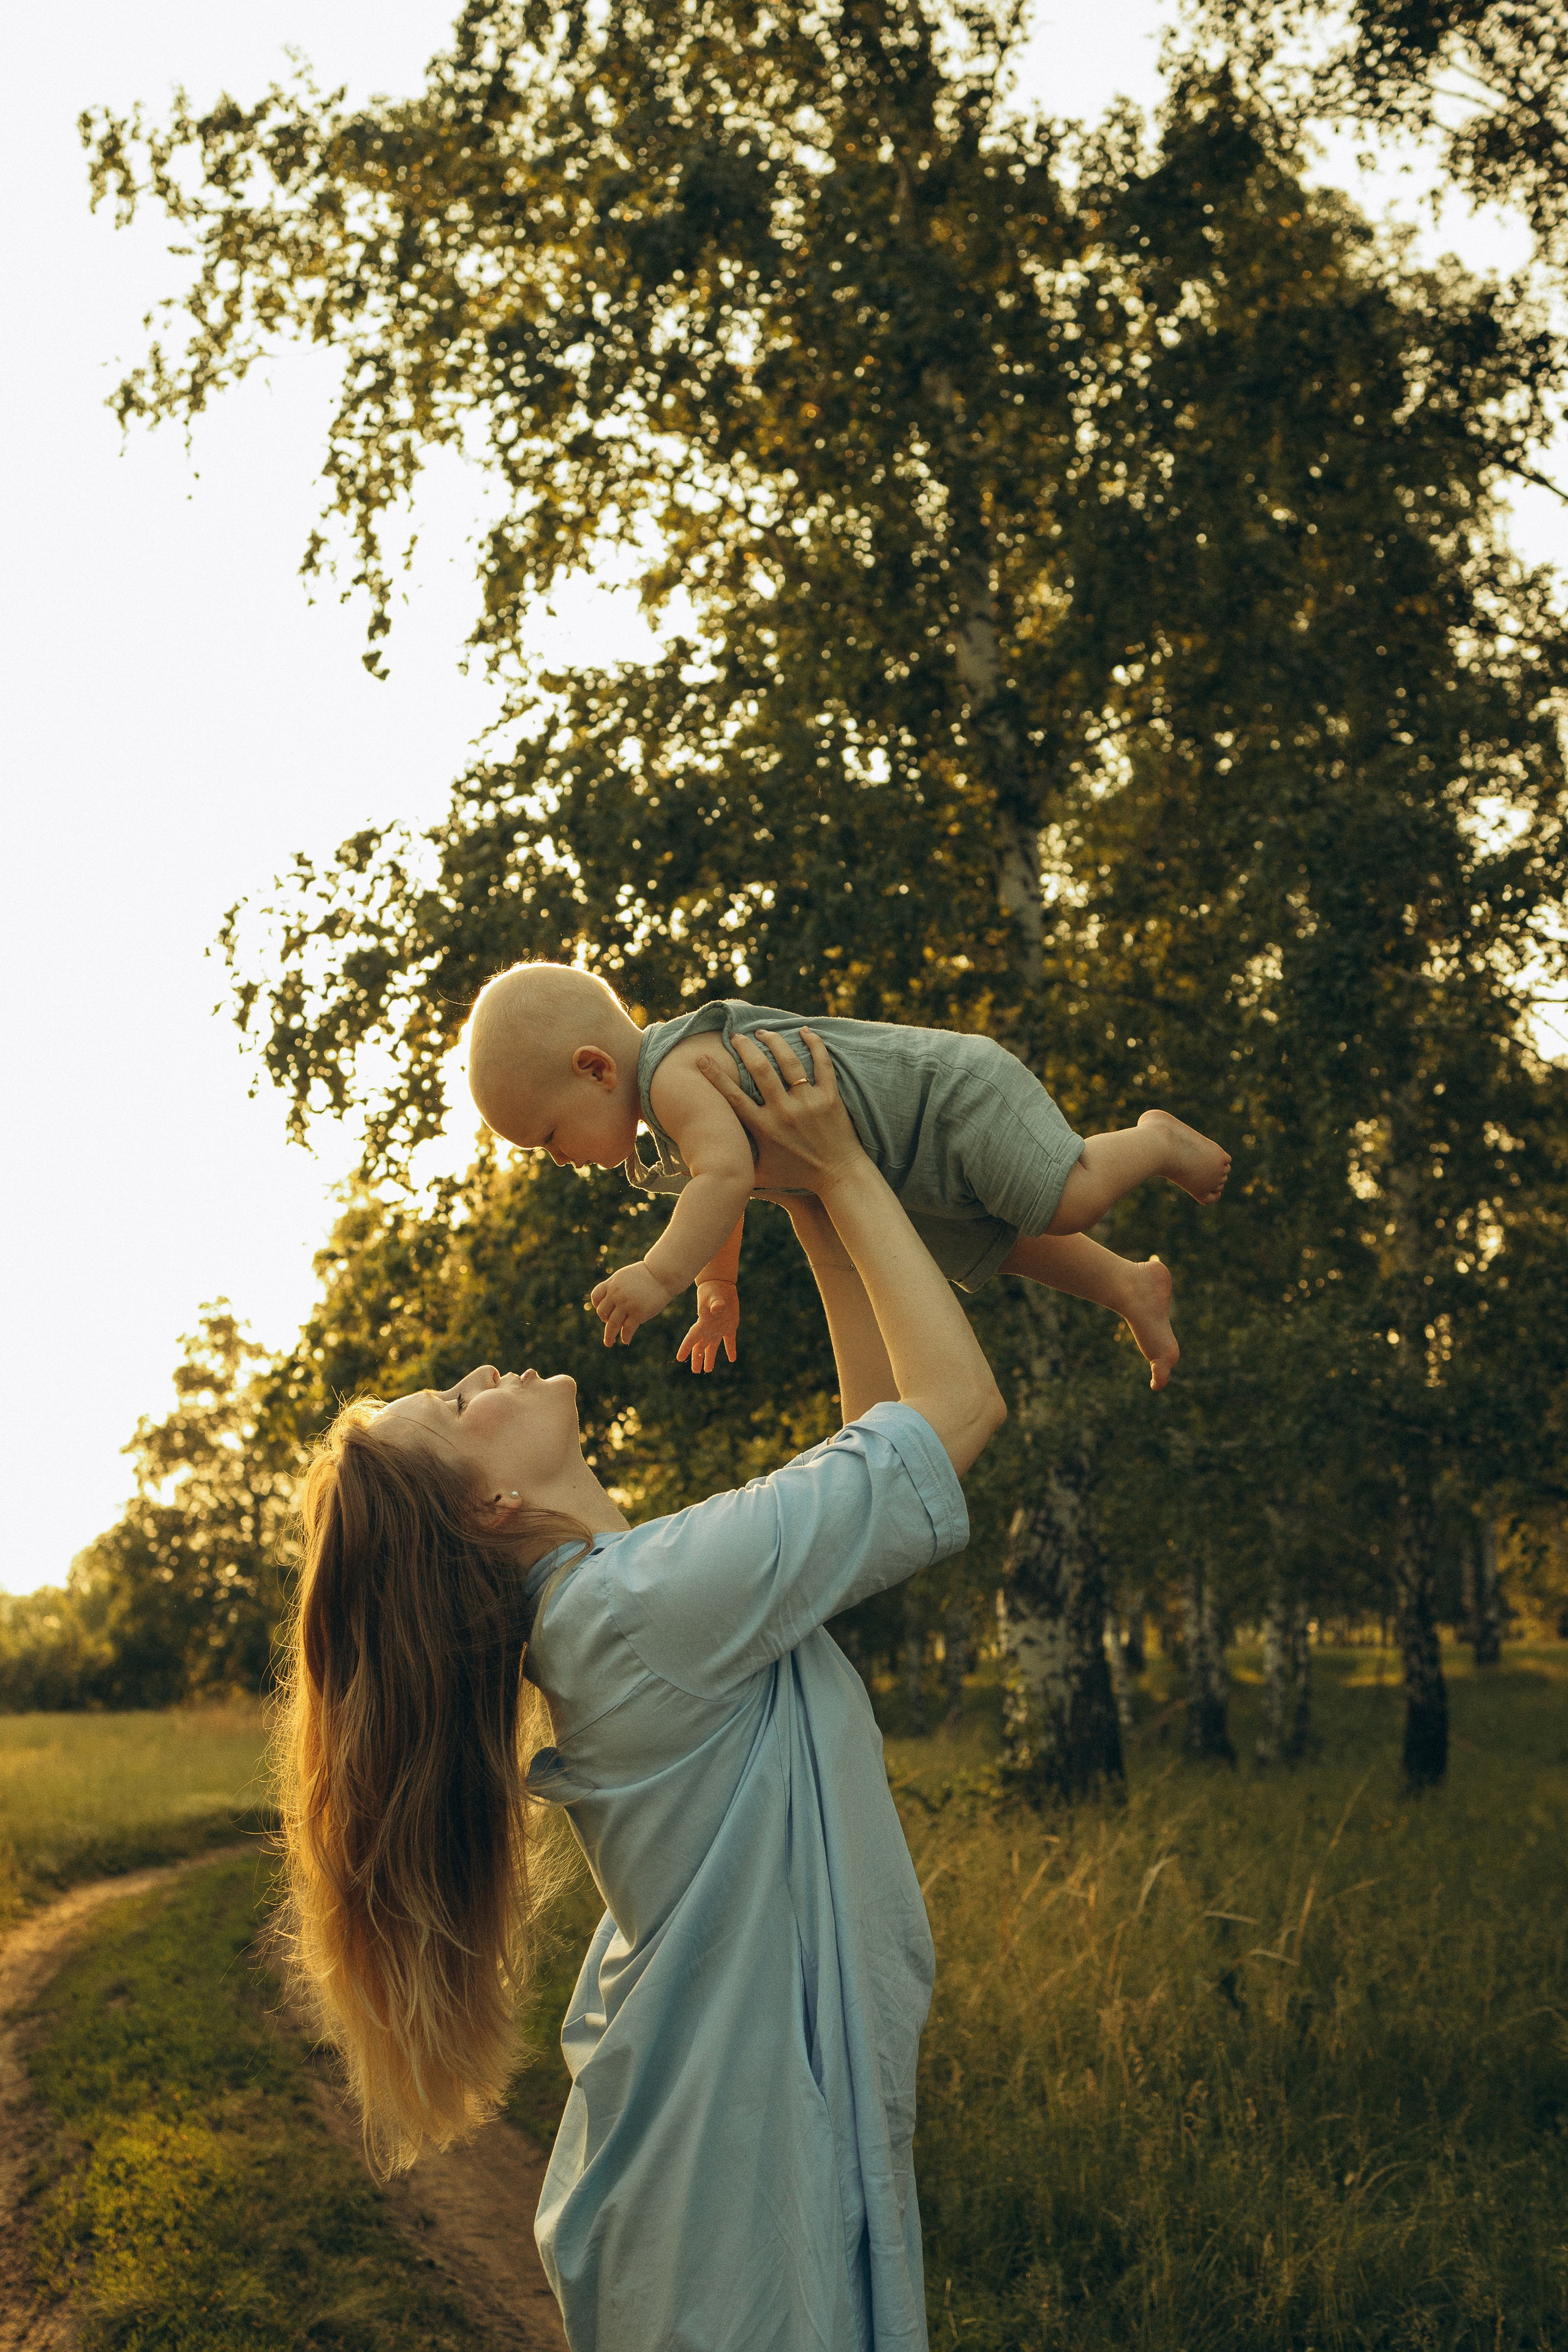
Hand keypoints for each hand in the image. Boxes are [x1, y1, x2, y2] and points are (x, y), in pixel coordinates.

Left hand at [590, 1260, 673, 1346]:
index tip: (603, 1312)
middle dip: (604, 1321)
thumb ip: (616, 1287)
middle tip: (609, 1328)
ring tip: (608, 1343)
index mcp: (612, 1283)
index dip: (597, 1306)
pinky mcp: (638, 1313)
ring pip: (612, 1324)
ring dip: (609, 1336)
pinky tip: (626, 1340)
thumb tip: (611, 1302)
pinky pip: (627, 1329)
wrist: (662, 1274)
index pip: (596, 1296)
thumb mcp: (625, 1276)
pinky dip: (625, 1336)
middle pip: (602, 1312)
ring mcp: (626, 1304)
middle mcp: (616, 1294)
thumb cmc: (646, 1275)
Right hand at [676, 1279, 740, 1374]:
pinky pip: (729, 1341)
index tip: (679, 1358)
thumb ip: (716, 1304)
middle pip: (700, 1347)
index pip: (692, 1338)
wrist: (720, 1284)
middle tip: (695, 1371)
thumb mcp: (714, 1296)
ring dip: (710, 1358)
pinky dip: (730, 1349)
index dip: (685, 1348)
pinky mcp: (730, 1326)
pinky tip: (732, 1359)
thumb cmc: (714, 1289)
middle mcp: (709, 1328)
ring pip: (712, 1346)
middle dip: (697, 1359)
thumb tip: (716, 1309)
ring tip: (708, 1370)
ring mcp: (719, 1328)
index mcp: (703, 1323)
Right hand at [696, 1028, 864, 1195]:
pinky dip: (814, 1044)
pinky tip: (804, 1031)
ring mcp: (808, 1103)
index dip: (715, 1074)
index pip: (733, 1095)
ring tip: (763, 1032)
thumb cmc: (797, 1176)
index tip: (702, 1058)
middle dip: (745, 1047)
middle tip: (736, 1036)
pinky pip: (822, 1064)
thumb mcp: (761, 1175)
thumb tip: (710, 1162)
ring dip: (773, 1041)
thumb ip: (737, 1165)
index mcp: (764, 1128)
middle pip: (759, 1069)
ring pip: (788, 1061)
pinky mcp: (830, 1097)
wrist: (838, 1176)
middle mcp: (784, 1112)